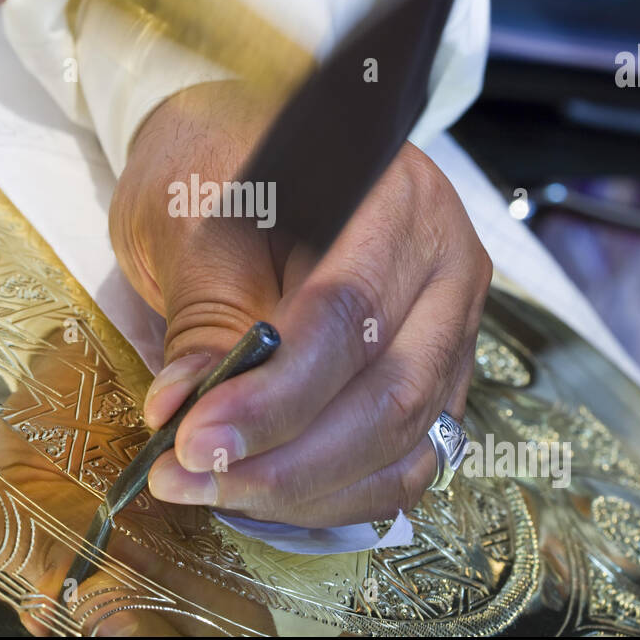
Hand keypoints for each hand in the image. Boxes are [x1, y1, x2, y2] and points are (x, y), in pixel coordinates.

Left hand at [110, 80, 491, 527]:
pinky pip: (405, 458)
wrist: (239, 147)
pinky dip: (335, 491)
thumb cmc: (217, 167)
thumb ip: (203, 322)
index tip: (195, 438)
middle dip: (286, 458)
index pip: (348, 314)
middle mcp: (446, 259)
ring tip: (209, 488)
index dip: (274, 394)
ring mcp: (451, 322)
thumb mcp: (193, 224)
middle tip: (190, 476)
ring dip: (305, 486)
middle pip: (390, 390)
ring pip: (404, 437)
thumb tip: (189, 417)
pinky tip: (262, 493)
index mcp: (393, 194)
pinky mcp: (436, 373)